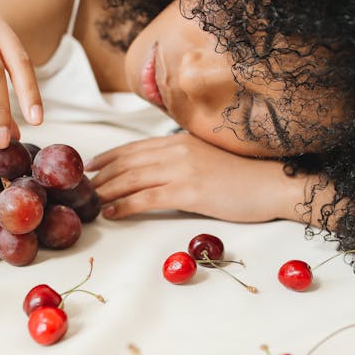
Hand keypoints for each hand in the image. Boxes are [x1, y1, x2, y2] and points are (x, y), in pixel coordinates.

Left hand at [86, 132, 299, 222]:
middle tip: (81, 187)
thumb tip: (159, 169)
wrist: (272, 184)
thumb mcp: (208, 159)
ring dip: (107, 191)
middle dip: (102, 175)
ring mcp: (183, 169)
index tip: (91, 165)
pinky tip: (111, 213)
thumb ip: (183, 159)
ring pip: (133, 178)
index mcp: (181, 141)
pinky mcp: (189, 191)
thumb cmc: (243, 176)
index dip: (110, 156)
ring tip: (90, 201)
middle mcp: (177, 150)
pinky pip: (147, 198)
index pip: (135, 147)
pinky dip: (125, 205)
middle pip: (128, 162)